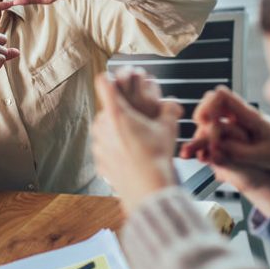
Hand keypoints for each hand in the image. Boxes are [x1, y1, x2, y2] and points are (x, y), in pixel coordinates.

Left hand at [91, 74, 181, 213]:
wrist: (148, 190)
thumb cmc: (157, 158)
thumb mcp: (169, 128)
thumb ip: (169, 108)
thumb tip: (171, 102)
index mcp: (117, 113)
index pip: (103, 82)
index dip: (111, 79)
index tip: (118, 82)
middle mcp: (102, 126)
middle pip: (108, 108)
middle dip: (121, 111)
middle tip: (139, 121)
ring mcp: (98, 144)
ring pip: (105, 127)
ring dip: (117, 129)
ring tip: (137, 140)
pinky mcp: (98, 160)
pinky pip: (105, 147)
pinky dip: (115, 148)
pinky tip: (131, 155)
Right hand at [180, 86, 269, 168]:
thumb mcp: (263, 156)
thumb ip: (238, 152)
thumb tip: (214, 148)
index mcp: (250, 116)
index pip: (221, 96)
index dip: (207, 105)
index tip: (204, 121)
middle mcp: (243, 116)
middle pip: (213, 103)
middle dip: (202, 116)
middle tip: (198, 133)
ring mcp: (242, 124)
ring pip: (215, 118)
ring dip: (205, 130)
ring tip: (198, 148)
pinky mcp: (242, 134)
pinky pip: (221, 131)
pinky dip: (212, 139)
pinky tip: (209, 152)